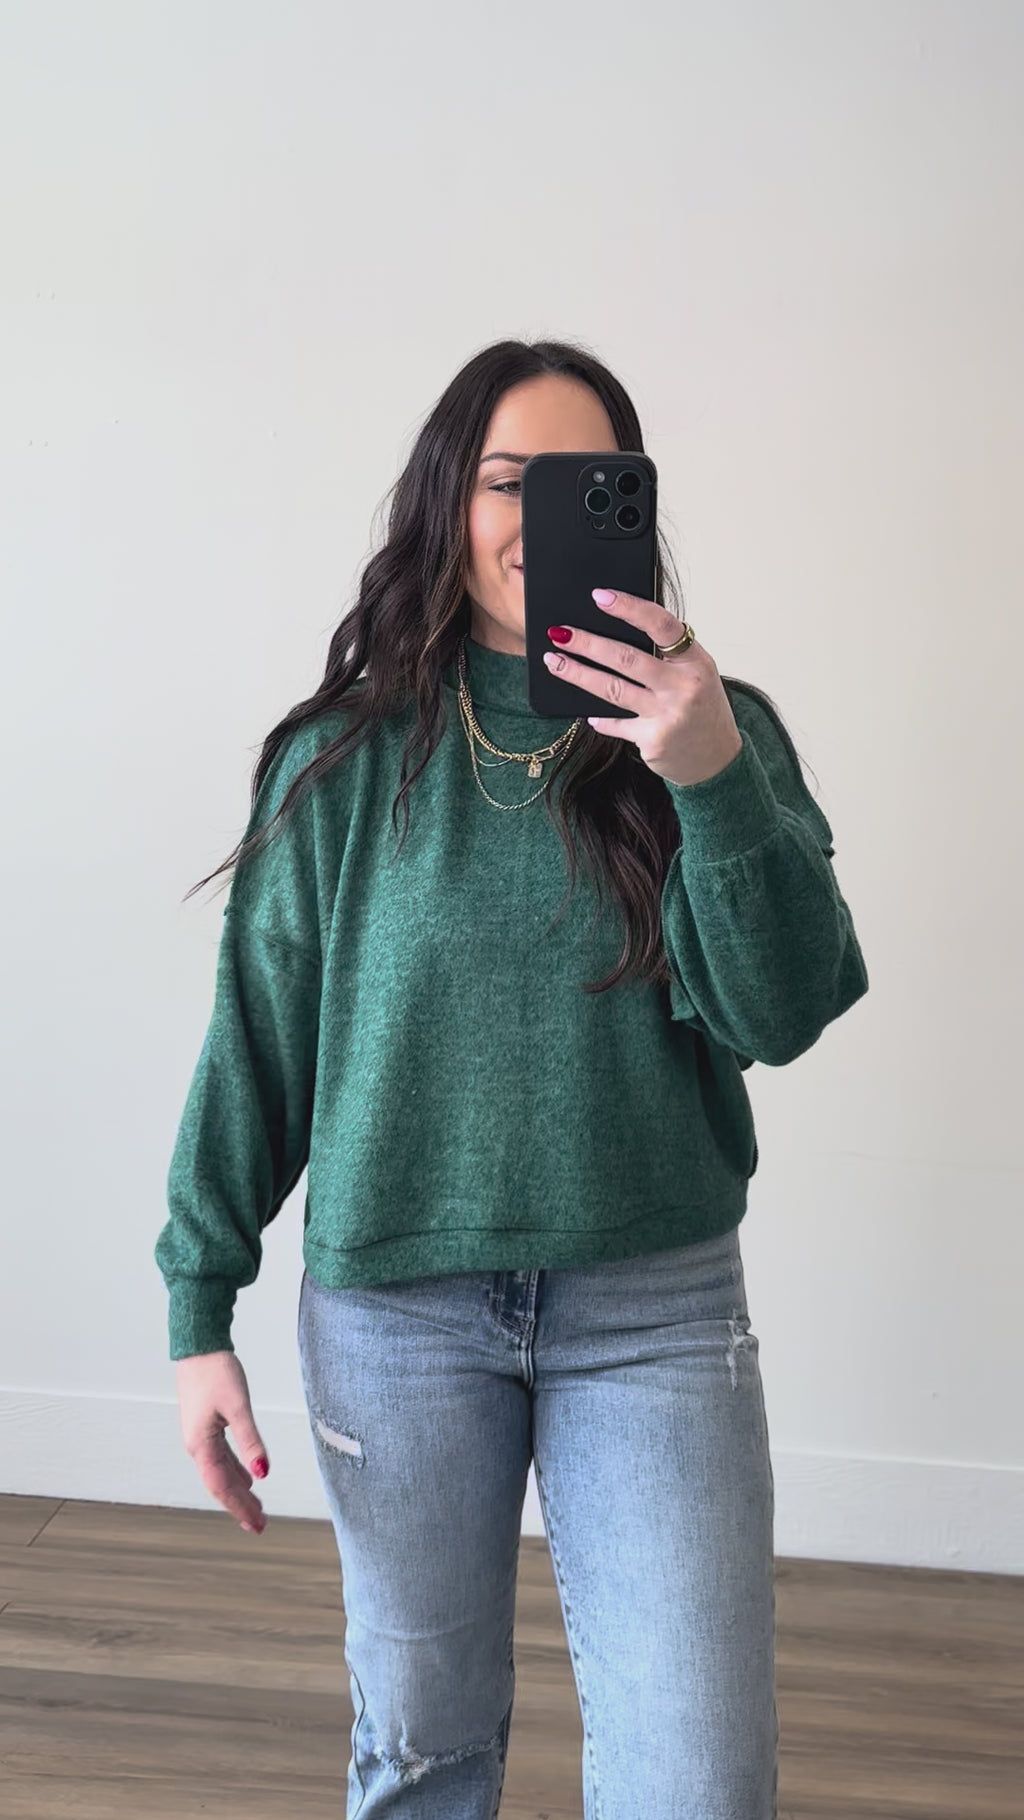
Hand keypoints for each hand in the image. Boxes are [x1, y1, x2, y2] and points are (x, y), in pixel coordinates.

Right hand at [176, 1350, 269, 1534]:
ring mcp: (200, 1436)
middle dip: (239, 1505)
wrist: (199, 1346)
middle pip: (220, 1484)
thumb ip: (250, 1440)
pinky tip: (248, 1477)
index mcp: (201, 1445)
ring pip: (220, 1472)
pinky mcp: (205, 1426)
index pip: (222, 1486)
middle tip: (259, 1526)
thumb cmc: (217, 1372)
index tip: (257, 1526)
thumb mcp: (238, 1406)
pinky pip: (221, 1458)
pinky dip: (235, 1471)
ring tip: (255, 1507)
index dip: (240, 1508)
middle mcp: (197, 1446)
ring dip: (238, 1491)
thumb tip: (263, 1472)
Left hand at [543, 588, 742, 787]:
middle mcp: (683, 686)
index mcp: (696, 661)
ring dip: (577, 673)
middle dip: (587, 643)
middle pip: (626, 658)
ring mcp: (668, 715)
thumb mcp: (697, 674)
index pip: (661, 625)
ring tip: (554, 661)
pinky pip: (616, 724)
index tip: (600, 596)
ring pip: (612, 689)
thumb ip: (668, 655)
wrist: (716, 758)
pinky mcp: (653, 740)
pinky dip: (600, 718)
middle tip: (559, 632)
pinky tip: (587, 713)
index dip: (630, 608)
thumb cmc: (702, 708)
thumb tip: (616, 631)